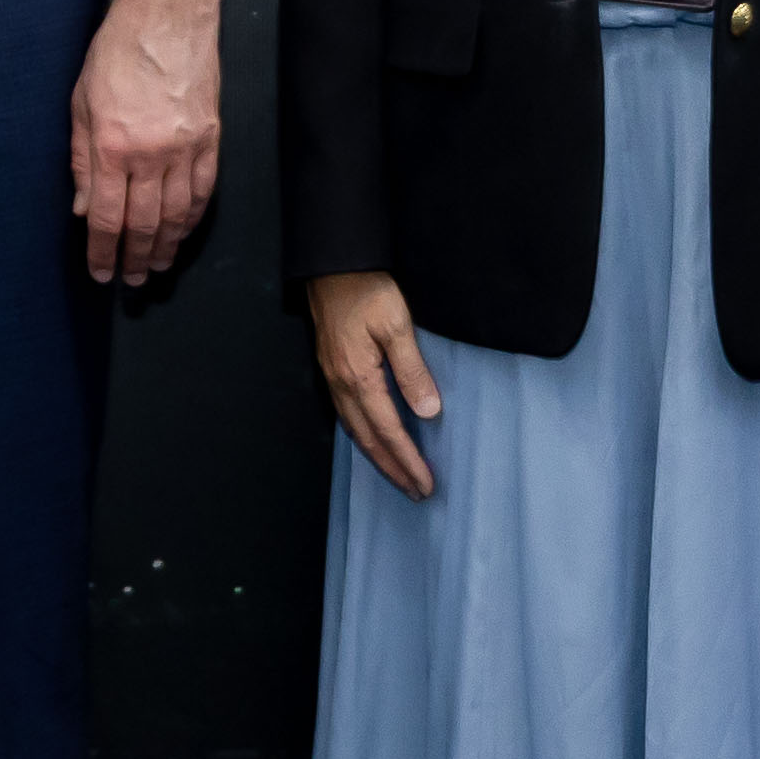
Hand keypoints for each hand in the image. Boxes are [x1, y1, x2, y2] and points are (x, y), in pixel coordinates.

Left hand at [69, 0, 222, 286]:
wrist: (167, 17)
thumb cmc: (116, 53)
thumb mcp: (81, 103)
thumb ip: (81, 160)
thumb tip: (83, 208)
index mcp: (112, 148)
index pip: (107, 218)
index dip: (103, 253)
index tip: (101, 274)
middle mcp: (150, 155)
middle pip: (144, 224)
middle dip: (135, 258)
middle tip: (131, 281)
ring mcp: (185, 149)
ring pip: (177, 215)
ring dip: (166, 247)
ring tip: (157, 267)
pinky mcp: (210, 138)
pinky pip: (203, 190)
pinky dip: (193, 218)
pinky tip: (183, 232)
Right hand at [307, 271, 446, 498]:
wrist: (331, 265)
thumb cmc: (366, 289)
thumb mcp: (396, 325)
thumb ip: (412, 370)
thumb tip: (428, 412)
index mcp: (359, 377)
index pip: (389, 431)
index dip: (408, 460)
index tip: (426, 484)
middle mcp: (341, 385)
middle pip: (369, 440)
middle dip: (393, 469)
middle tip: (416, 492)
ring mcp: (333, 378)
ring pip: (355, 431)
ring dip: (378, 457)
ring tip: (398, 476)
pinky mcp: (331, 369)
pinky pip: (347, 416)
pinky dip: (363, 437)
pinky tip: (372, 440)